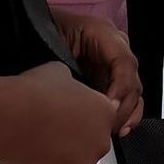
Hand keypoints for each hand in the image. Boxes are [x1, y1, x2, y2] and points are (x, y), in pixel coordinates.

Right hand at [0, 59, 123, 163]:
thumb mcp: (60, 73)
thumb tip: (66, 87)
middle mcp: (100, 142)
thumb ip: (72, 86)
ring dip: (63, 157)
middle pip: (92, 143)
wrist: (9, 118)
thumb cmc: (31, 95)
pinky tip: (34, 157)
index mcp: (104, 112)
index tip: (70, 117)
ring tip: (40, 143)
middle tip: (53, 131)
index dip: (84, 116)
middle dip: (76, 139)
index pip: (103, 118)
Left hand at [50, 11, 142, 134]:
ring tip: (118, 130)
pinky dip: (126, 114)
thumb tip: (79, 92)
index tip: (109, 106)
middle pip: (132, 79)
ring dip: (128, 113)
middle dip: (124, 105)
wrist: (29, 34)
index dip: (121, 86)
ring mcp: (112, 63)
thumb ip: (64, 64)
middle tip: (109, 123)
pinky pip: (125, 97)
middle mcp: (112, 47)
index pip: (125, 61)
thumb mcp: (49, 43)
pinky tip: (120, 129)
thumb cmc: (39, 34)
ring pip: (133, 91)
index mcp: (101, 33)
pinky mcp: (108, 79)